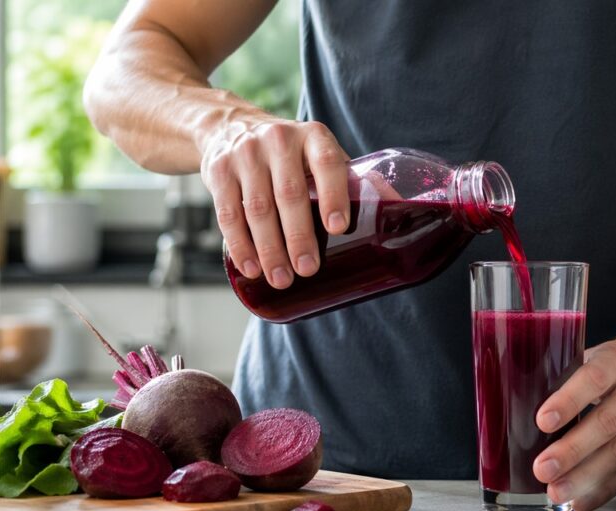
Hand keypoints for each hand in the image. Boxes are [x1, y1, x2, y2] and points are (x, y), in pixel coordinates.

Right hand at [200, 117, 350, 288]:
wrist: (231, 127)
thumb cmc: (291, 154)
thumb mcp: (321, 155)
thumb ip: (352, 180)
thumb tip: (396, 208)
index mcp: (313, 136)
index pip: (326, 163)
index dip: (333, 195)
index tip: (338, 228)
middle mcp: (278, 140)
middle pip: (289, 194)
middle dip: (298, 236)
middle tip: (307, 269)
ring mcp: (245, 154)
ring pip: (257, 208)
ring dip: (269, 249)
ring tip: (281, 278)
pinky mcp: (218, 171)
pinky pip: (227, 213)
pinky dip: (240, 244)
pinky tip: (252, 267)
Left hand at [533, 334, 615, 510]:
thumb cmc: (613, 364)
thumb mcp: (591, 356)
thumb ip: (563, 377)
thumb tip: (516, 407)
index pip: (594, 379)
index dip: (568, 400)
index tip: (542, 421)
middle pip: (606, 424)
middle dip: (572, 451)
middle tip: (542, 469)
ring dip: (584, 477)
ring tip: (555, 492)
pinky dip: (603, 490)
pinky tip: (579, 501)